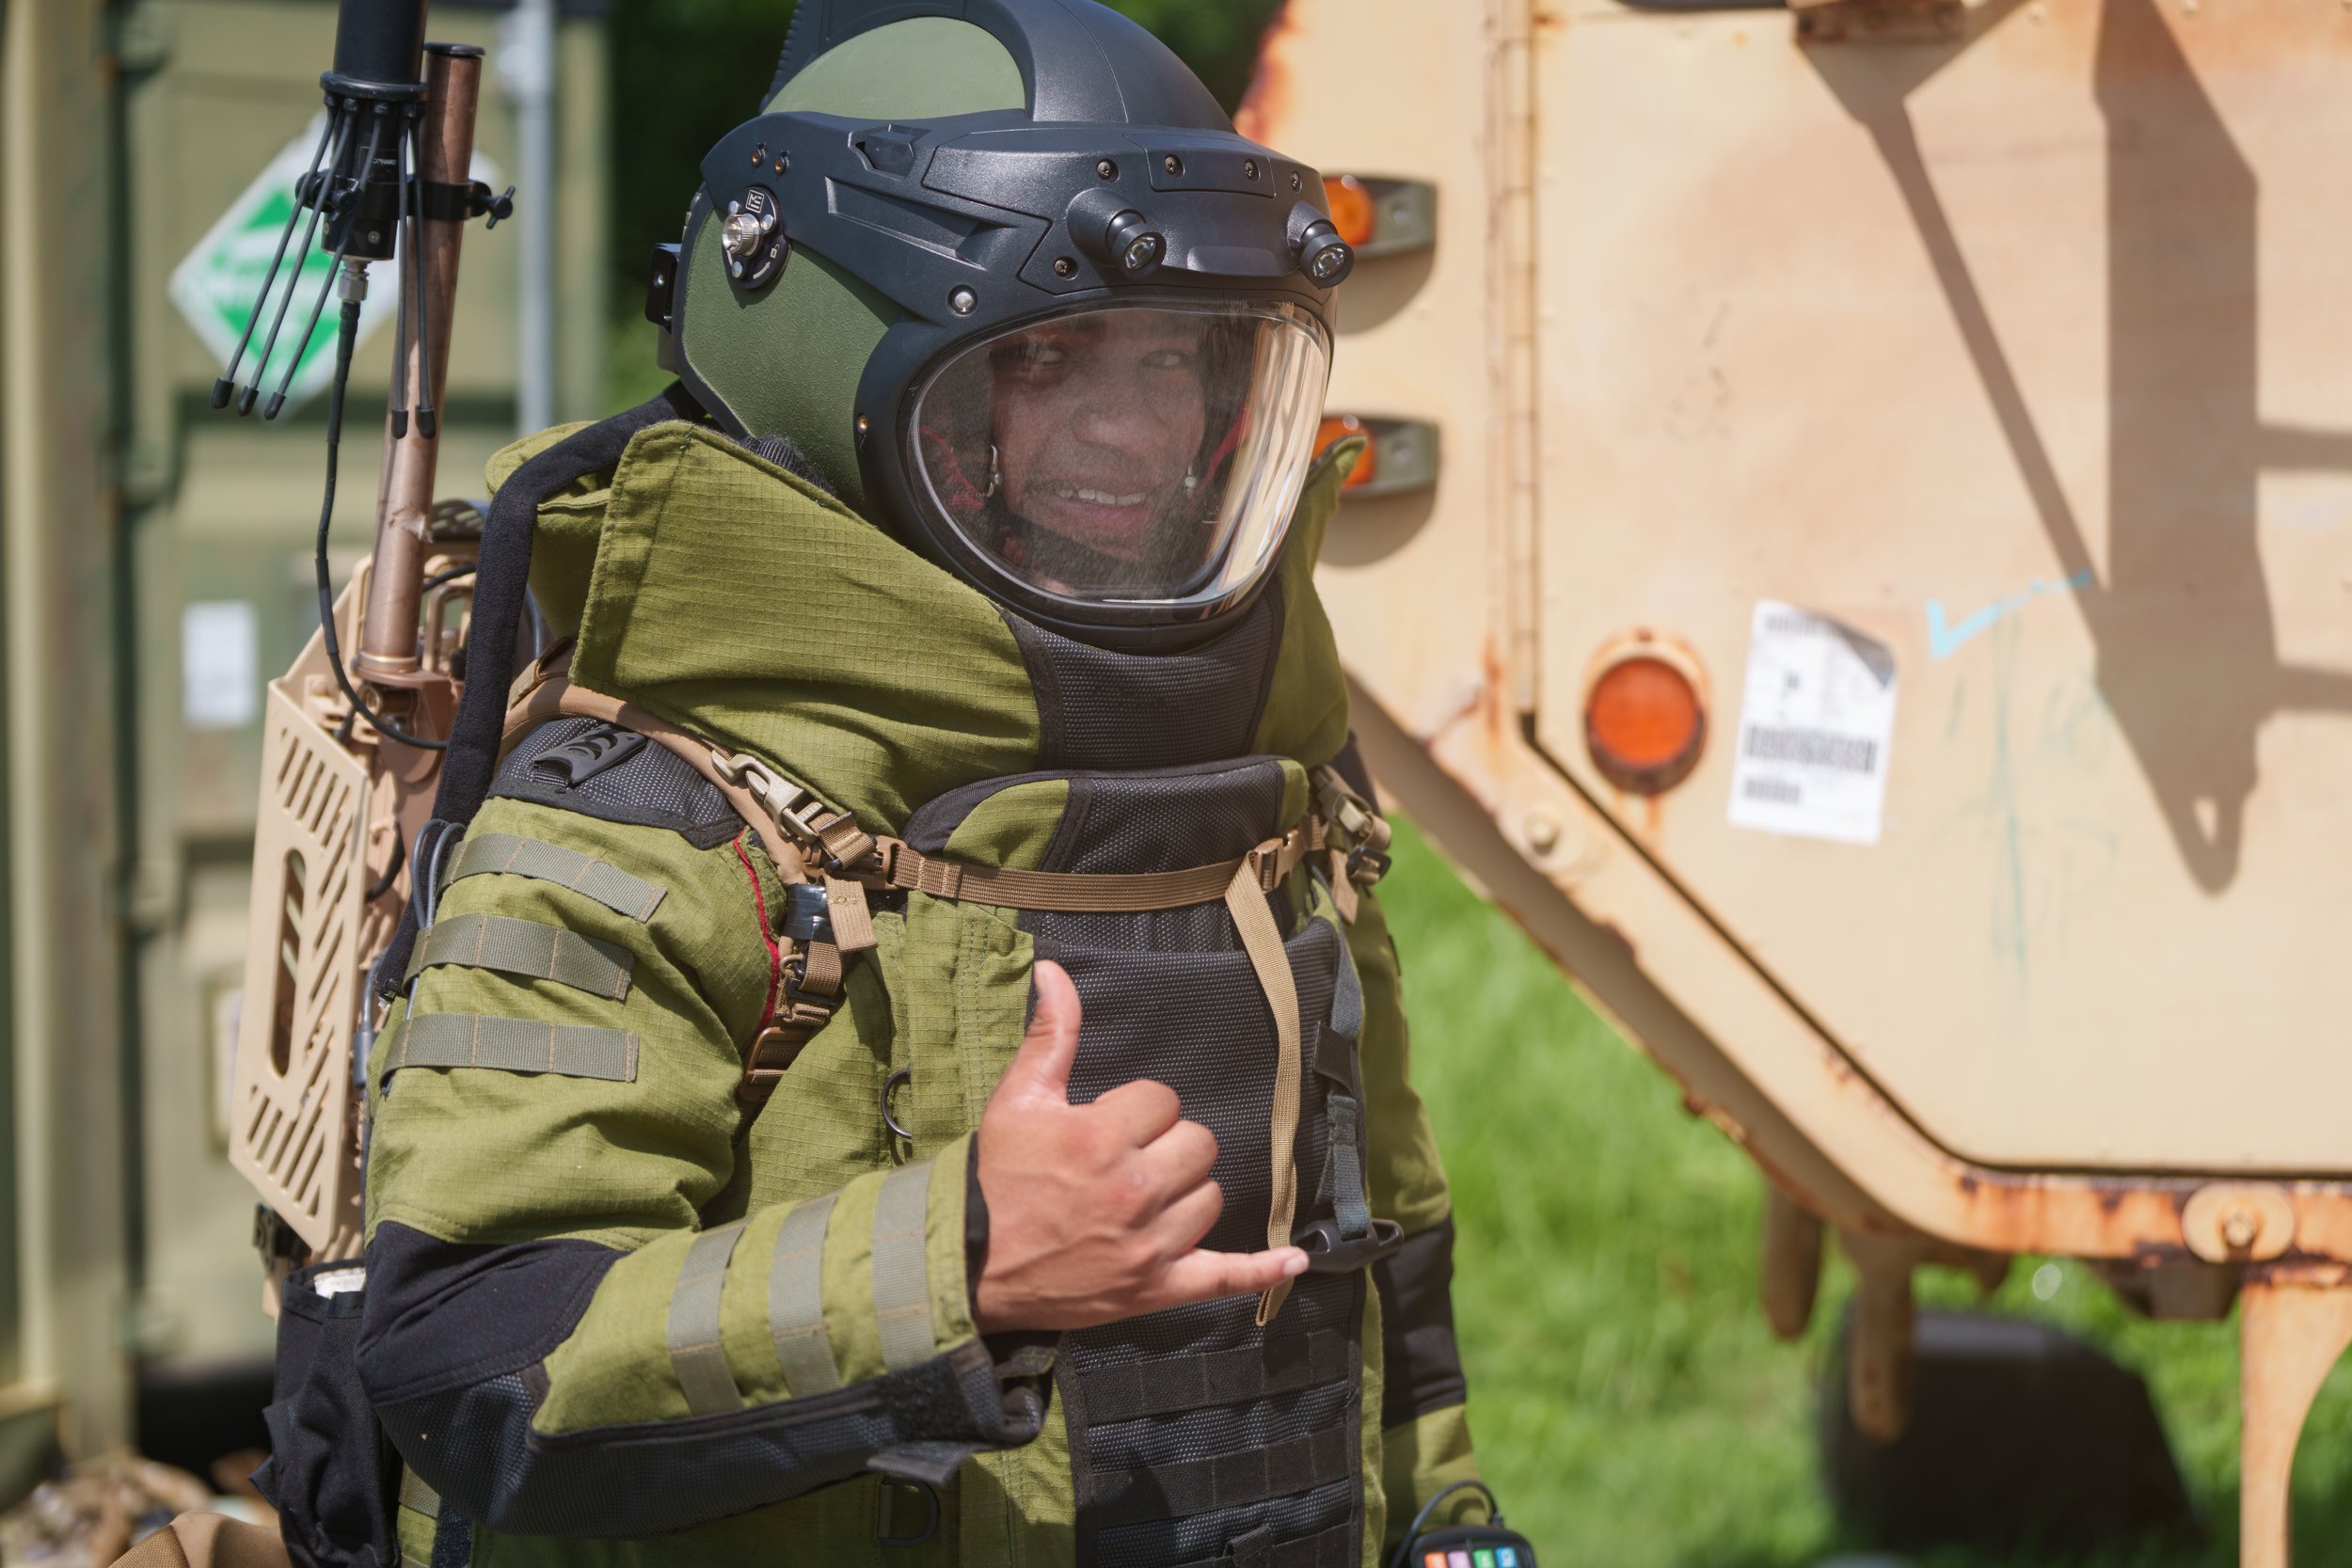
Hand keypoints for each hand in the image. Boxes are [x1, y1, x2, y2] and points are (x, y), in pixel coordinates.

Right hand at [972, 960, 1307, 1333]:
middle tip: (1124, 1160)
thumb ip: (1051, 1034)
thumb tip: (1055, 971)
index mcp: (1103, 1138)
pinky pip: (1226, 1278)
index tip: (1105, 1125)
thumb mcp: (1018, 1099)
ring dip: (1186, 1192)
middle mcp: (1134, 1191)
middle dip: (1166, 1144)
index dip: (1137, 1108)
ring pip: (1210, 1196)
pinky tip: (1293, 1261)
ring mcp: (1149, 1244)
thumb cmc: (993, 1177)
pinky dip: (1262, 1271)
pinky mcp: (1156, 1288)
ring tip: (1143, 1198)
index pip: (1163, 1099)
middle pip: (1198, 1144)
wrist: (968, 1264)